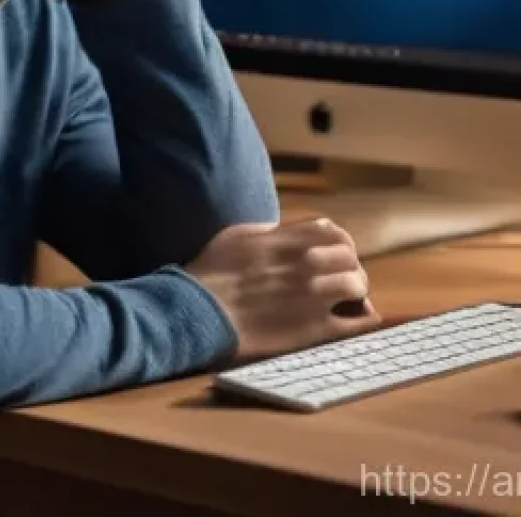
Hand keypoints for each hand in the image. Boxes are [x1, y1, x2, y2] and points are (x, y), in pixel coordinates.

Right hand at [185, 218, 380, 361]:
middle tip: (340, 281)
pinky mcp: (314, 329)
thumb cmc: (210, 272)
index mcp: (287, 239)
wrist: (200, 311)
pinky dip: (362, 320)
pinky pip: (357, 324)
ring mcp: (312, 296)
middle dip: (348, 267)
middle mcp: (305, 263)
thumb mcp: (237, 236)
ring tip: (345, 302)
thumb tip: (285, 232)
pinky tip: (357, 321)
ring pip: (358, 286)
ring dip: (354, 292)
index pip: (333, 232)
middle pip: (350, 257)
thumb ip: (269, 231)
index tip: (333, 255)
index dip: (339, 244)